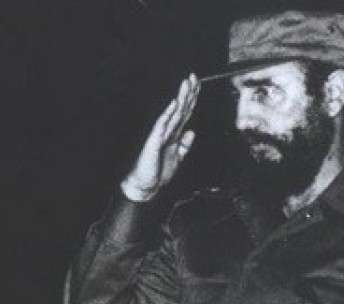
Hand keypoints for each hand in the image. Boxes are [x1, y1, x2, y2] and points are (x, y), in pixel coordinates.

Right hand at [121, 74, 199, 201]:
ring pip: (173, 113)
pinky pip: (162, 126)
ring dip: (180, 98)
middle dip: (188, 93)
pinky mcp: (153, 142)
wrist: (144, 186)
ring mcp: (160, 135)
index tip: (198, 84)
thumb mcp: (177, 158)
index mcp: (173, 134)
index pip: (185, 113)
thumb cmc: (157, 173)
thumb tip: (192, 132)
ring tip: (186, 84)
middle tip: (194, 77)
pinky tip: (174, 104)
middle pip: (181, 109)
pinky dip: (168, 114)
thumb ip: (185, 146)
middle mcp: (167, 132)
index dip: (192, 99)